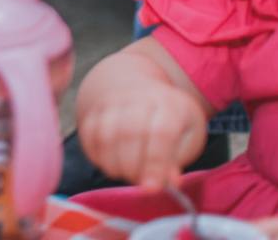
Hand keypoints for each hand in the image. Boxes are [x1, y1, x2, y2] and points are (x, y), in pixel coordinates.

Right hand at [76, 77, 207, 191]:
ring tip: (125, 174)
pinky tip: (110, 164)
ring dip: (113, 164)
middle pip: (129, 132)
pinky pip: (89, 135)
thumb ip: (178, 160)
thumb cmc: (171, 121)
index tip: (151, 188)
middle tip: (139, 182)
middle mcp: (140, 97)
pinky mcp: (95, 109)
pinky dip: (97, 156)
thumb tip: (169, 181)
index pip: (161, 132)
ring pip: (105, 135)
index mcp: (170, 104)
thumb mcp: (189, 137)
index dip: (155, 163)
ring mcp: (114, 101)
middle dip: (132, 167)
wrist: (138, 89)